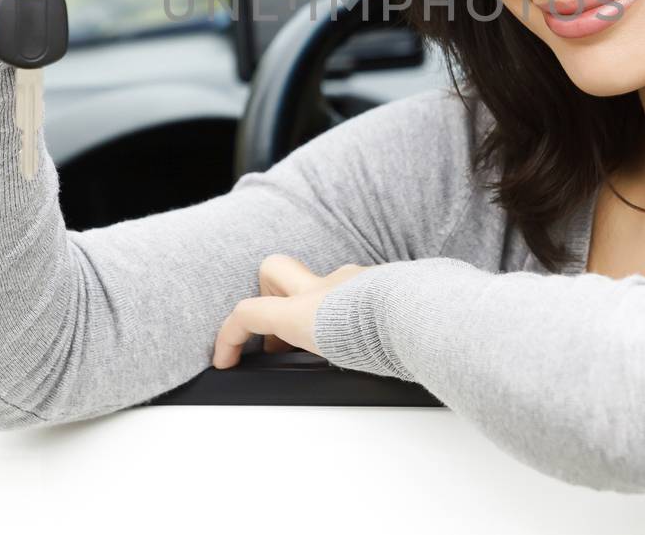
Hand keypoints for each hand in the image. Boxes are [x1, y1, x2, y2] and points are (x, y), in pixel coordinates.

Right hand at [211, 253, 371, 368]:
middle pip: (273, 270)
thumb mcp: (339, 363)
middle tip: (280, 333)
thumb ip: (325, 360)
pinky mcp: (380, 279)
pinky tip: (370, 332)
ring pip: (322, 281)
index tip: (227, 360)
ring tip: (335, 341)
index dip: (229, 336)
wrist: (417, 315)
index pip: (248, 313)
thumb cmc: (382, 339)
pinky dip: (356, 308)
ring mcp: (351, 279)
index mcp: (303, 310)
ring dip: (320, 307)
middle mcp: (324, 288)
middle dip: (267, 294)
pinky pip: (359, 288)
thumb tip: (325, 375)